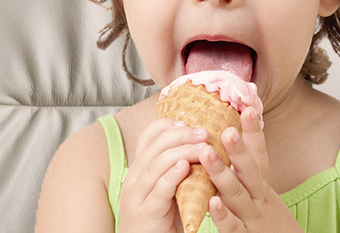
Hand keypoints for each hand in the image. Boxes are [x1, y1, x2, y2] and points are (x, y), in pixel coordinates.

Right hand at [118, 118, 209, 232]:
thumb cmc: (159, 218)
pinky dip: (172, 175)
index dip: (168, 125)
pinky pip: (159, 188)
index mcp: (140, 168)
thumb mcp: (164, 188)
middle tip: (204, 132)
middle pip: (155, 145)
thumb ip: (175, 169)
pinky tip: (185, 167)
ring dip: (183, 151)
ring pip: (158, 163)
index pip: (148, 136)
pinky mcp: (146, 211)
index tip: (188, 122)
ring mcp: (138, 194)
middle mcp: (134, 177)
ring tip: (203, 147)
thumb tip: (200, 147)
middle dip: (182, 135)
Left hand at [199, 107, 301, 232]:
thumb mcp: (259, 192)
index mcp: (260, 185)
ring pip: (236, 193)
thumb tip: (236, 136)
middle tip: (225, 129)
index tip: (248, 108)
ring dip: (221, 173)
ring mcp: (252, 217)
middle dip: (238, 149)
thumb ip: (246, 169)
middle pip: (250, 170)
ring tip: (206, 153)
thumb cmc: (267, 221)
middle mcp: (258, 198)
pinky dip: (223, 215)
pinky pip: (232, 226)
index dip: (254, 132)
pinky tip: (212, 202)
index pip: (259, 155)